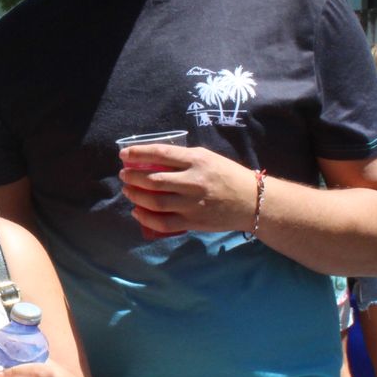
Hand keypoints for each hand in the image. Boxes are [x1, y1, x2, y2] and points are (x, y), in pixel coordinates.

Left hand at [116, 144, 260, 235]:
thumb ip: (183, 159)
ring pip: (154, 201)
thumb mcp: (208, 158)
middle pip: (153, 179)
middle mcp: (194, 181)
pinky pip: (163, 222)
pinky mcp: (193, 222)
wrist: (253, 201)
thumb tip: (152, 160)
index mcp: (197, 160)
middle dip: (132, 176)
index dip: (138, 153)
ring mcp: (193, 204)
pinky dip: (146, 218)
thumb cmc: (228, 176)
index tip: (124, 154)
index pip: (160, 153)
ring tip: (127, 190)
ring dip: (135, 195)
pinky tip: (137, 211)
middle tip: (124, 174)